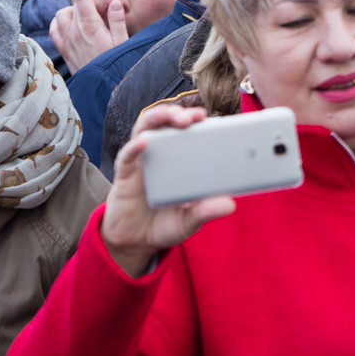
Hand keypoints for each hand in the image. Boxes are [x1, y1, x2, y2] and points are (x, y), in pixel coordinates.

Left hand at [50, 0, 128, 74]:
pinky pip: (54, 29)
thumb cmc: (116, 63)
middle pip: (73, 5)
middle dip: (86, 0)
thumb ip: (117, 20)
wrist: (102, 86)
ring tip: (86, 16)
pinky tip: (71, 25)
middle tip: (100, 9)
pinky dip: (59, 22)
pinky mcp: (63, 49)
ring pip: (61, 15)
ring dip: (72, 11)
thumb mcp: (123, 41)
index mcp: (91, 27)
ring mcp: (67, 41)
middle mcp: (75, 32)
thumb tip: (114, 1)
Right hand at [102, 103, 236, 277]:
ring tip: (174, 117)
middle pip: (168, 124)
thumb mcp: (189, 220)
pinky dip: (134, 146)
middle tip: (197, 116)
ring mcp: (142, 162)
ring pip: (146, 129)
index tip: (220, 120)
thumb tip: (229, 206)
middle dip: (182, 113)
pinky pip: (127, 155)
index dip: (203, 123)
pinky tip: (143, 142)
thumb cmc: (165, 224)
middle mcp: (161, 154)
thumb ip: (205, 212)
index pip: (191, 133)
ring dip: (159, 117)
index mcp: (180, 160)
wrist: (135, 242)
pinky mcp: (125, 174)